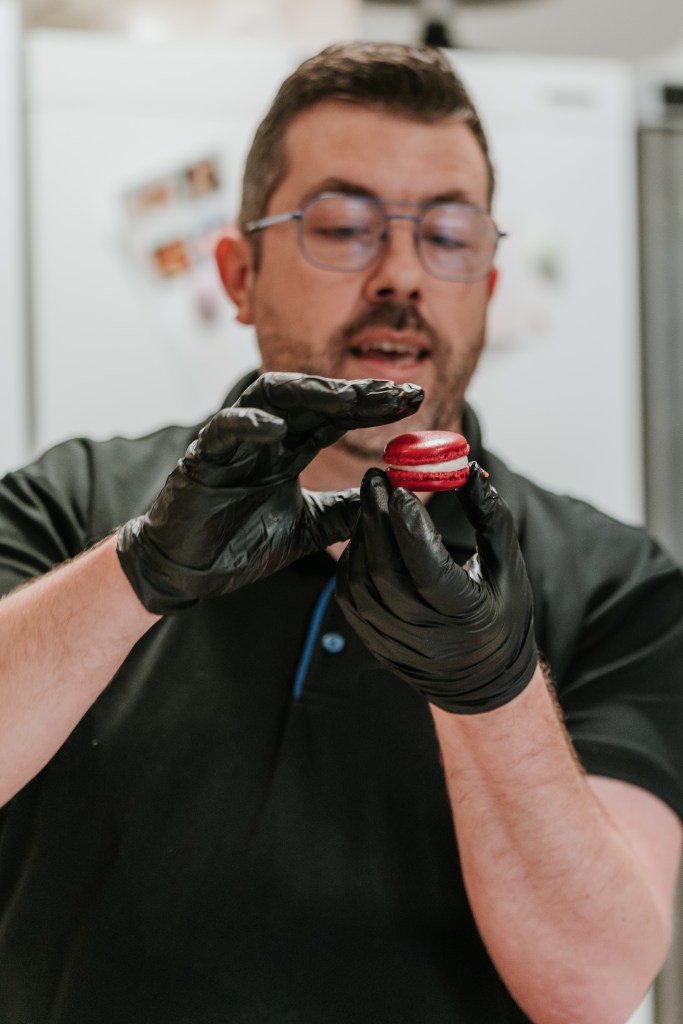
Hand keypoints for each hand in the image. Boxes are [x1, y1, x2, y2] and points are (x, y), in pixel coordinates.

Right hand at [116, 373, 422, 613]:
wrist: (189, 571)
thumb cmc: (240, 542)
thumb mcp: (310, 528)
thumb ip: (347, 511)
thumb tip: (394, 497)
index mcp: (291, 448)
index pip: (337, 415)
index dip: (373, 405)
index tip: (414, 400)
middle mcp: (266, 436)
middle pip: (314, 398)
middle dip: (356, 393)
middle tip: (398, 393)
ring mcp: (234, 443)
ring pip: (271, 398)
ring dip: (311, 394)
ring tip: (349, 397)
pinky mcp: (202, 459)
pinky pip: (223, 431)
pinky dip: (247, 424)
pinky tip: (275, 426)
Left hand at [335, 464, 537, 712]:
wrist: (483, 679)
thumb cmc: (502, 614)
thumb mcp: (508, 566)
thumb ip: (490, 517)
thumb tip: (468, 471)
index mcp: (466, 615)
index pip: (428, 566)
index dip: (410, 525)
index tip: (400, 487)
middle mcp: (426, 634)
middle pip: (384, 568)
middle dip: (374, 516)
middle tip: (375, 478)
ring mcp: (395, 641)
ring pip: (360, 581)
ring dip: (360, 536)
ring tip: (370, 504)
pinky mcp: (374, 642)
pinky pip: (349, 597)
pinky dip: (350, 561)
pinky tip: (363, 537)